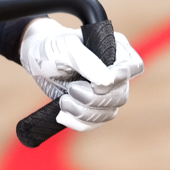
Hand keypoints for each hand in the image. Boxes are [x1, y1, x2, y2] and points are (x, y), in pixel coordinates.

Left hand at [19, 20, 143, 131]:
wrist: (35, 58)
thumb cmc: (53, 46)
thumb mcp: (67, 48)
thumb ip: (87, 62)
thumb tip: (108, 82)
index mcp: (116, 50)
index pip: (133, 67)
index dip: (120, 78)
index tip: (95, 84)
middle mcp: (115, 72)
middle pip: (120, 95)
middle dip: (94, 98)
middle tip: (71, 90)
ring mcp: (105, 92)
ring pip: (108, 112)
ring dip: (84, 112)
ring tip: (63, 101)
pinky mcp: (92, 107)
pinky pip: (94, 123)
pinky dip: (78, 122)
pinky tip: (62, 114)